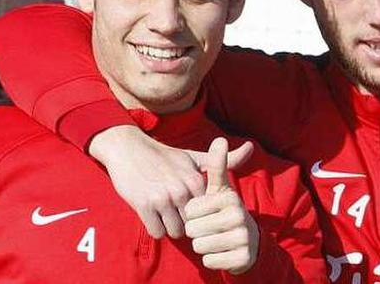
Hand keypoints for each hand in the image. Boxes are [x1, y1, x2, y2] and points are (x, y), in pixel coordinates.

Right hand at [89, 126, 252, 238]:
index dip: (201, 213)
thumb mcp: (193, 157)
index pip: (208, 212)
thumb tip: (251, 147)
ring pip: (175, 231)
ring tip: (164, 213)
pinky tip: (152, 214)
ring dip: (170, 227)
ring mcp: (162, 198)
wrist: (128, 148)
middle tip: (176, 213)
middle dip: (186, 223)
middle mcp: (181, 190)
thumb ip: (222, 161)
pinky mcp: (144, 205)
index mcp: (195, 179)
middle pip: (193, 225)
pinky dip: (155, 227)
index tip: (191, 206)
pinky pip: (157, 232)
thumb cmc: (164, 156)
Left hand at [184, 137, 259, 274]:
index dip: (192, 214)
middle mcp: (239, 216)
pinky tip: (221, 252)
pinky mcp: (242, 258)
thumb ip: (217, 165)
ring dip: (202, 245)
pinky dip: (211, 259)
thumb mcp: (220, 188)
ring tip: (215, 238)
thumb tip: (220, 138)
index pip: (190, 210)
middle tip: (210, 227)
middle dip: (196, 231)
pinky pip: (209, 261)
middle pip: (193, 230)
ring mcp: (243, 238)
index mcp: (230, 197)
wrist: (248, 241)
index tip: (205, 212)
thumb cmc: (224, 211)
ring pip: (199, 246)